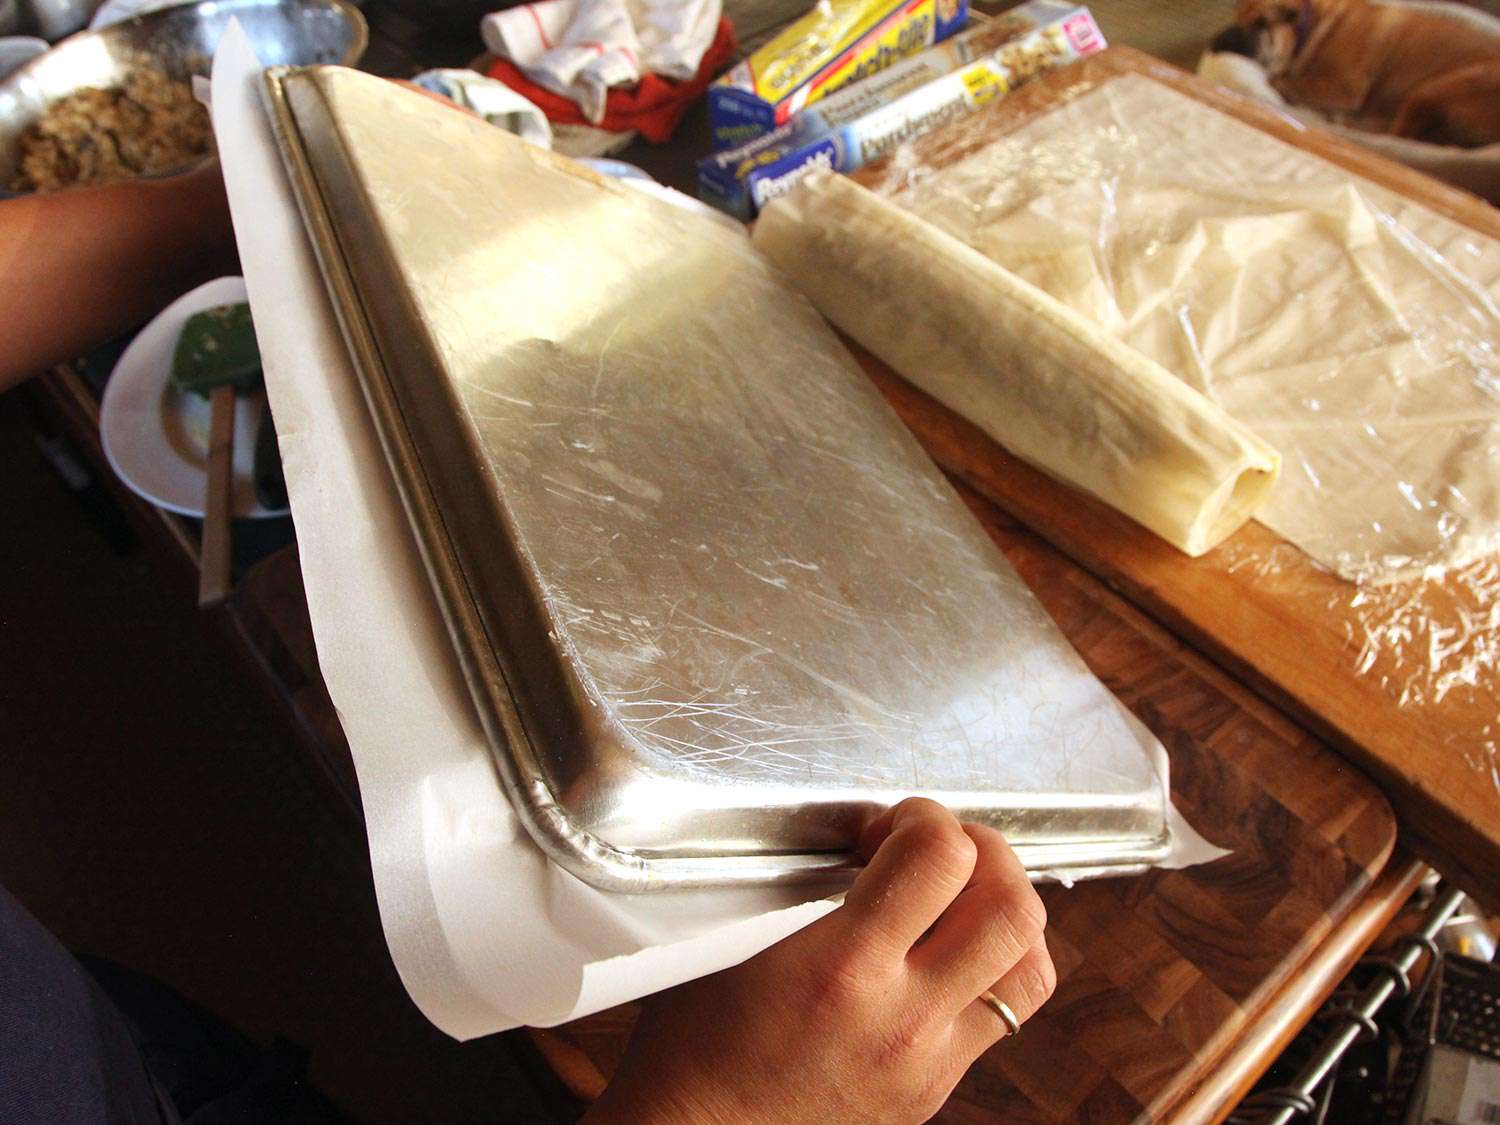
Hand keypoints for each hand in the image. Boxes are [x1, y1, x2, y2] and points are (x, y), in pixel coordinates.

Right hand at [585, 798, 1055, 1123]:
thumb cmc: (694, 1042)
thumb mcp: (731, 941)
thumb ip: (803, 884)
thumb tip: (865, 836)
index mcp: (842, 969)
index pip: (939, 858)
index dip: (925, 818)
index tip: (893, 825)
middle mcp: (902, 1019)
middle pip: (1013, 908)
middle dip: (988, 854)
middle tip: (943, 848)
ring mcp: (929, 1063)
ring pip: (1032, 969)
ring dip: (1008, 916)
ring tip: (963, 899)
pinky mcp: (936, 1091)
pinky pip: (1003, 1017)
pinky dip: (994, 971)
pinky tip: (951, 956)